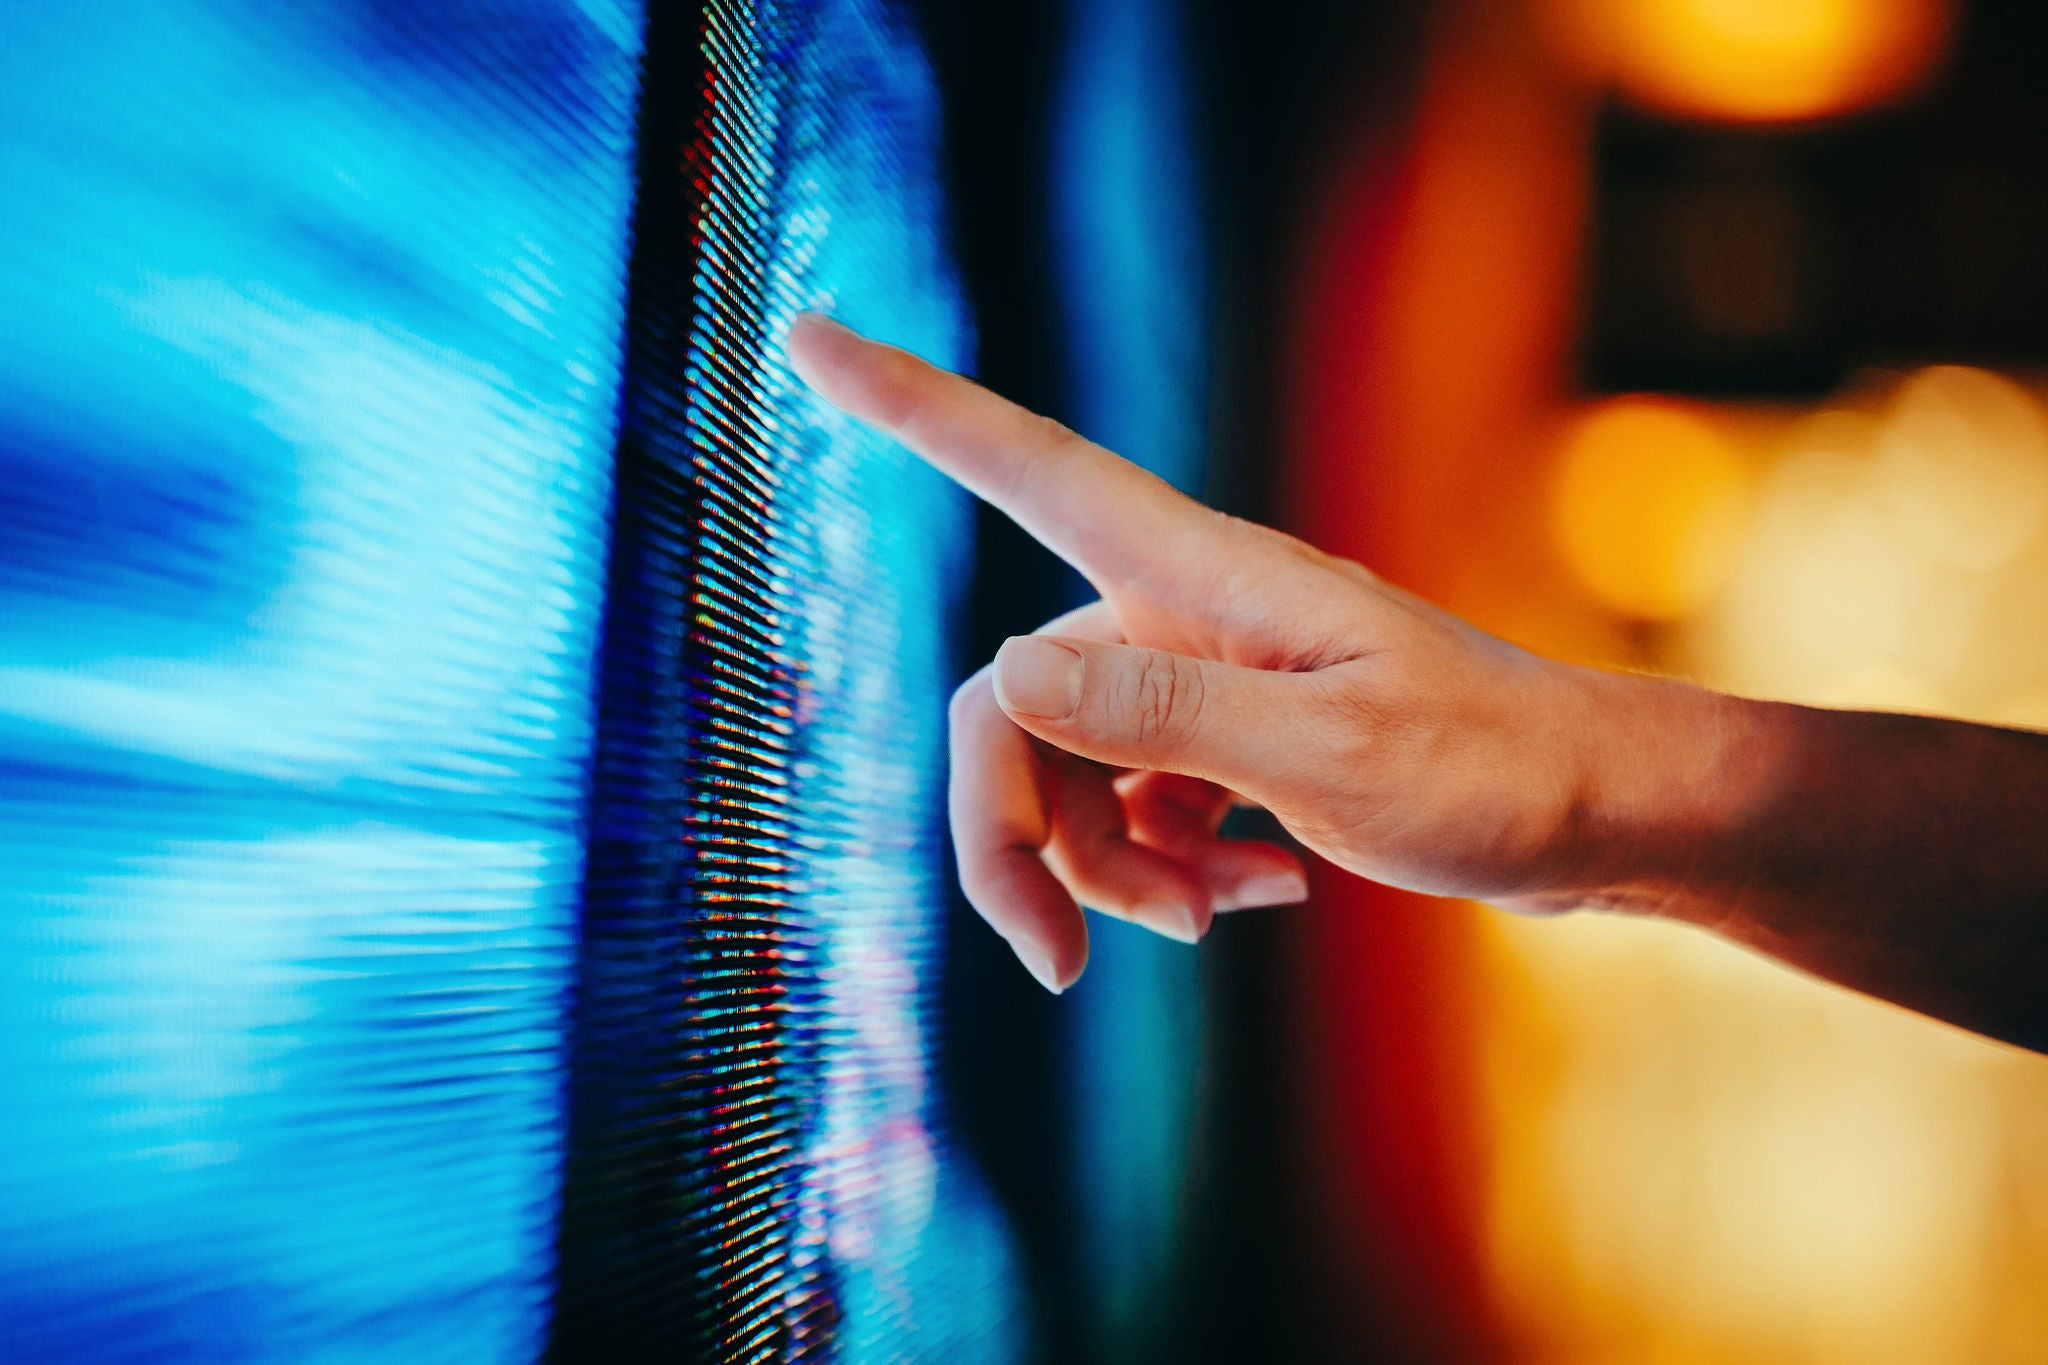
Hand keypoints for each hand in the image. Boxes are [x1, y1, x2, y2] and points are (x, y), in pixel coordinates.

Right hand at [787, 313, 1628, 992]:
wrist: (1595, 819)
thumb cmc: (1492, 772)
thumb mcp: (1329, 757)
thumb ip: (1164, 716)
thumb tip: (995, 674)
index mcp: (1198, 576)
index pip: (1025, 465)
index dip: (908, 403)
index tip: (805, 332)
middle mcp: (1180, 612)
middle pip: (1009, 707)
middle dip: (1015, 842)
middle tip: (1061, 968)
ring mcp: (1201, 679)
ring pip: (1065, 774)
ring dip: (1105, 873)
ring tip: (1212, 918)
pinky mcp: (1227, 741)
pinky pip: (1131, 809)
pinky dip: (1166, 872)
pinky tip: (1259, 897)